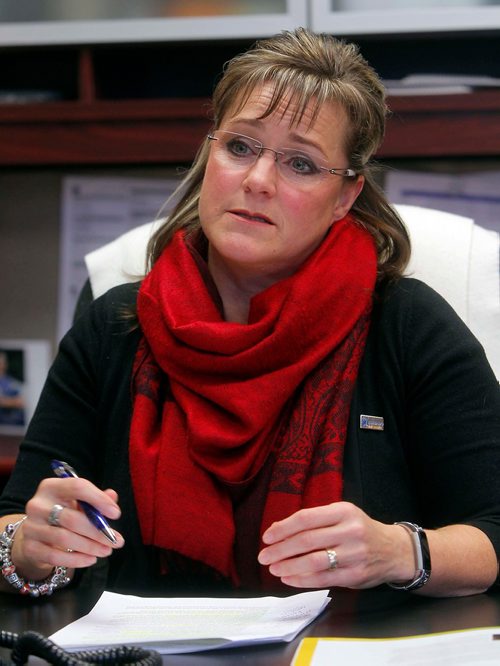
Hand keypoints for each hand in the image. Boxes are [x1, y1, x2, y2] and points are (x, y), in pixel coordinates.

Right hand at [12, 476, 123, 580]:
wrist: (37, 533)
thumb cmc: (63, 512)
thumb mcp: (78, 501)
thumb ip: (96, 498)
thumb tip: (112, 496)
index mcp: (51, 487)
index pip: (77, 487)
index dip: (98, 500)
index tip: (116, 513)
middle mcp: (37, 505)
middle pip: (71, 518)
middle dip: (98, 531)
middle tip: (116, 540)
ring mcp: (31, 527)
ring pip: (64, 539)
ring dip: (90, 547)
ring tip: (106, 550)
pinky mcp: (29, 547)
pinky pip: (55, 556)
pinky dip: (76, 560)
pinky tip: (91, 559)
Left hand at [258, 501, 414, 588]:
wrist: (395, 550)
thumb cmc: (360, 530)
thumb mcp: (342, 516)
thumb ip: (314, 521)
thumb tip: (278, 530)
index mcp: (343, 511)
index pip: (306, 518)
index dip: (283, 528)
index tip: (267, 537)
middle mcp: (350, 531)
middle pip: (307, 540)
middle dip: (281, 549)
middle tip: (264, 556)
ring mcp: (354, 554)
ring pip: (313, 561)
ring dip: (289, 566)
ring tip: (273, 568)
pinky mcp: (356, 575)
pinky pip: (324, 578)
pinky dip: (302, 580)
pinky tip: (289, 578)